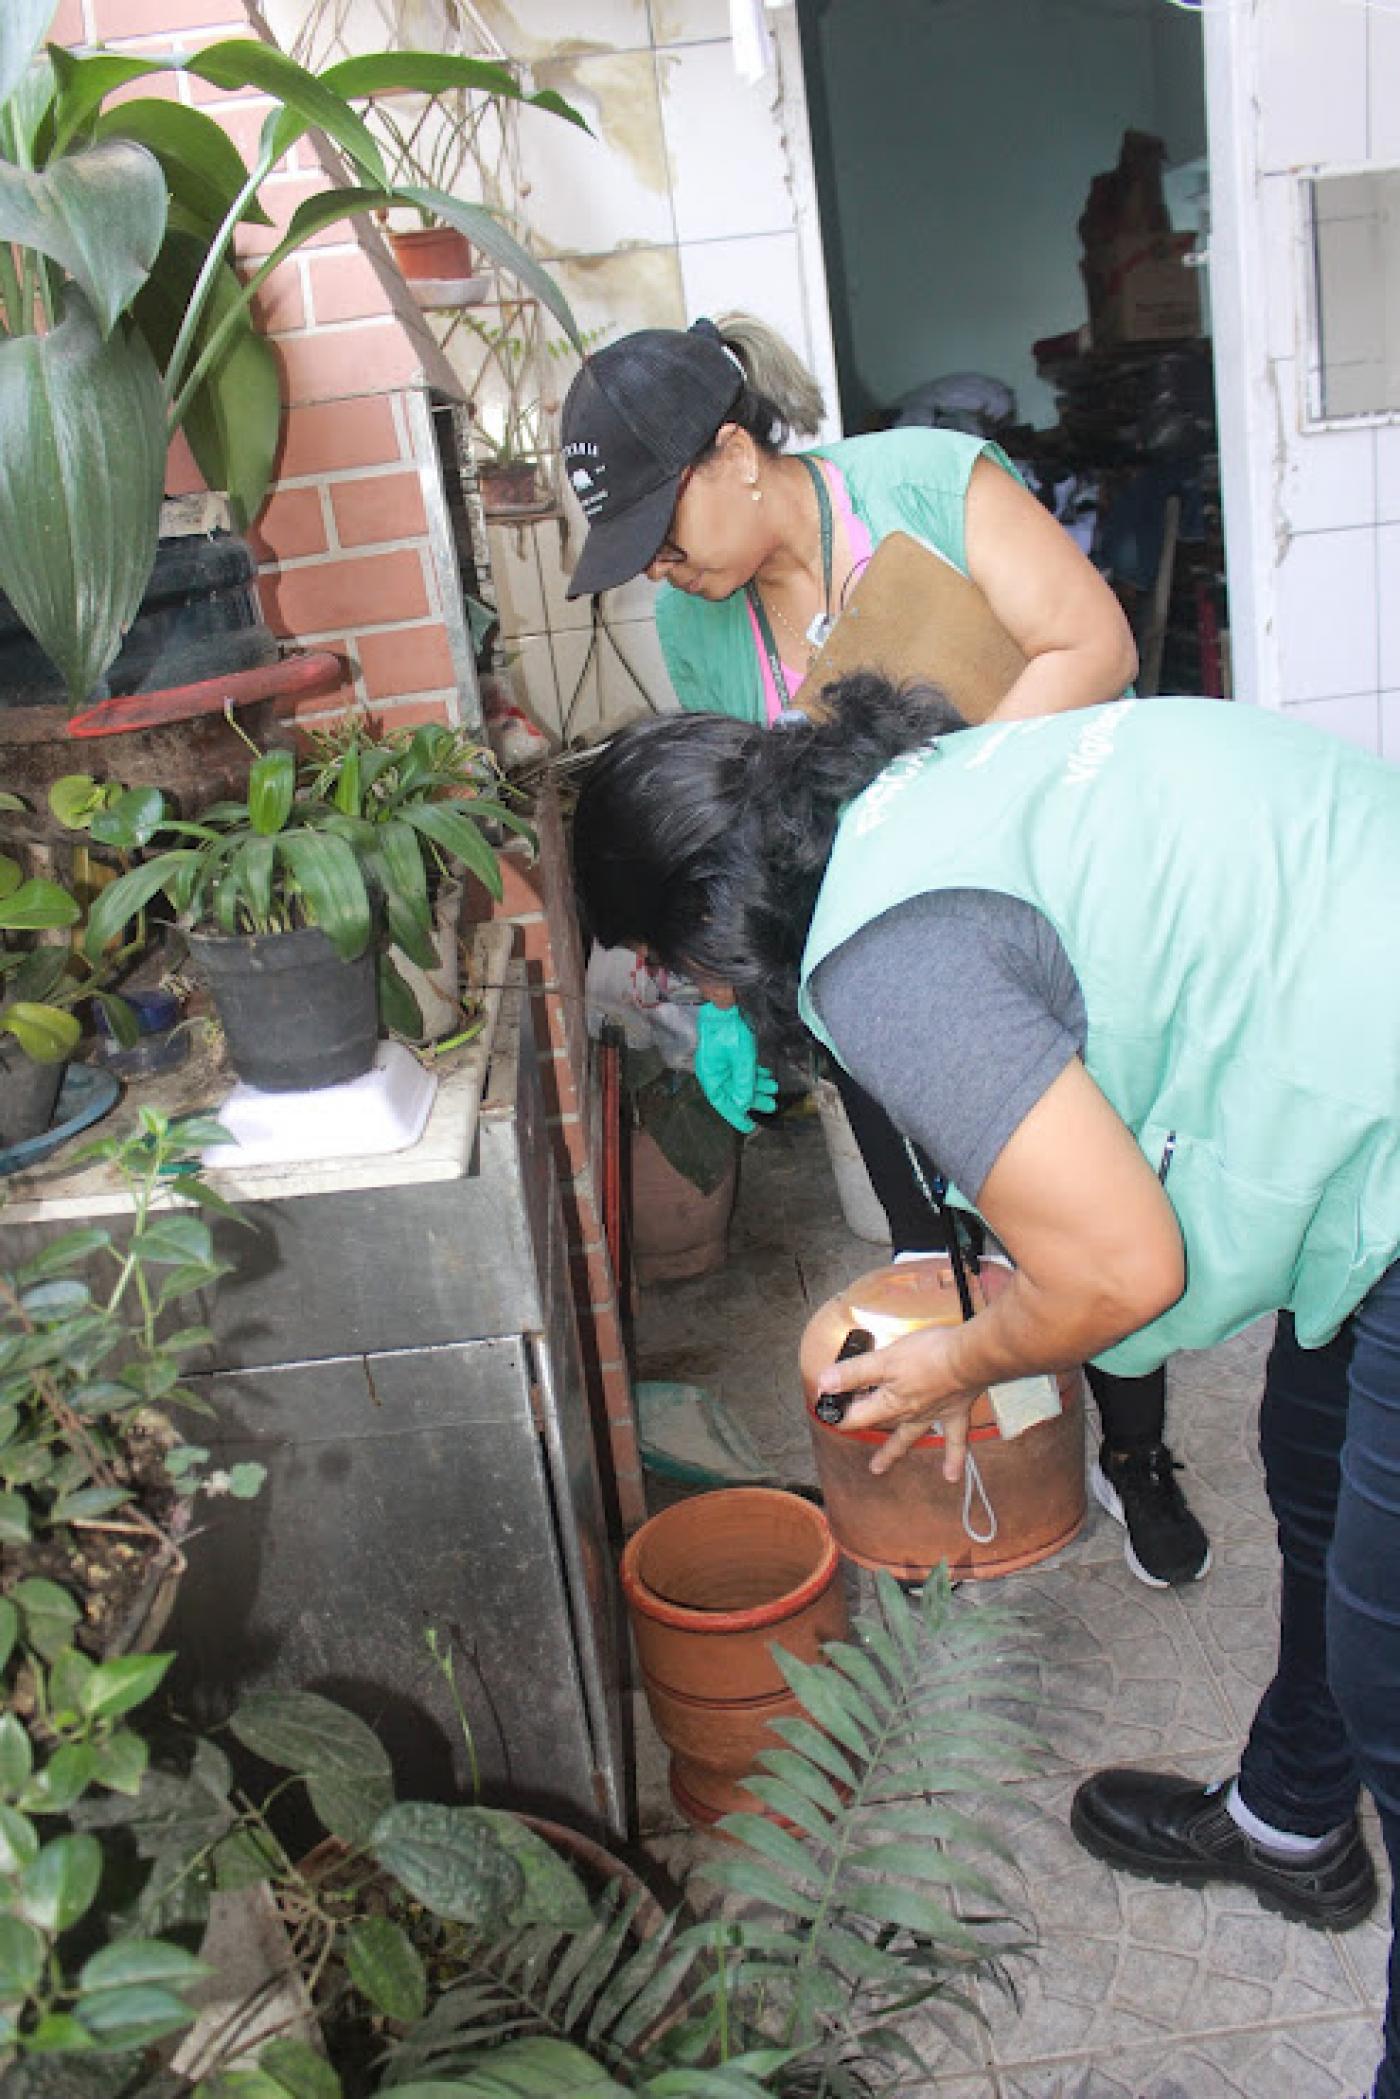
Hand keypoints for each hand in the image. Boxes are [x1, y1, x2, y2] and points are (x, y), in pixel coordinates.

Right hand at [694, 1002, 778, 1133]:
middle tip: (771, 1104)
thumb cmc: (730, 1030)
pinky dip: (754, 1074)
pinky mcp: (727, 1053)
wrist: (725, 1004)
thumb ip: (743, 1082)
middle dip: (753, 1099)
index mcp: (711, 1076)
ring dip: (757, 1085)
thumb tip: (743, 1104)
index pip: (723, 1103)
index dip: (736, 1116)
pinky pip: (741, 1070)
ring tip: (774, 1087)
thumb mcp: (742, 1058)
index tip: (749, 1127)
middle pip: (733, 1093)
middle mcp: (714, 1072)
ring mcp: (720, 1062)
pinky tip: (766, 1074)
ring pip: (740, 1081)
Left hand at [816, 1325, 982, 1480]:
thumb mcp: (884, 1360)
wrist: (970, 1359)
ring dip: (893, 1450)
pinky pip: (955, 1441)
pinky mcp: (955, 1412)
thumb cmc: (928, 1356)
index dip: (840, 1414)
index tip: (828, 1411)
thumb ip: (854, 1372)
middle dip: (863, 1427)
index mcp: (889, 1404)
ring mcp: (932, 1416)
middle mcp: (908, 1415)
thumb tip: (824, 1383)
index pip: (856, 1416)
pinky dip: (953, 1459)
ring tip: (877, 1468)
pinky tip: (951, 1476)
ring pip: (908, 1436)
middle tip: (843, 1425)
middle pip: (879, 1425)